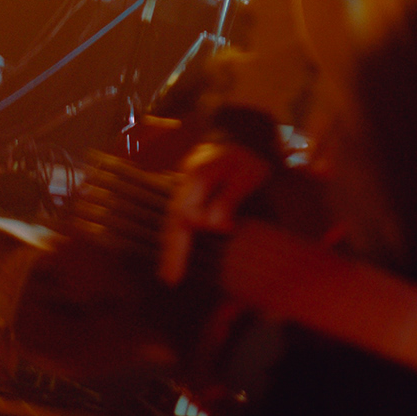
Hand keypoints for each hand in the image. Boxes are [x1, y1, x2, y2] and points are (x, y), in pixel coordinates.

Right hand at [158, 139, 275, 284]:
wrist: (240, 136)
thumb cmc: (248, 156)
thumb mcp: (246, 172)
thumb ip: (230, 197)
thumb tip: (216, 226)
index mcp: (198, 176)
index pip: (187, 208)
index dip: (198, 225)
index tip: (222, 233)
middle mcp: (184, 183)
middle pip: (173, 220)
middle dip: (172, 250)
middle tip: (170, 278)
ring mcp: (183, 188)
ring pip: (171, 222)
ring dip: (170, 248)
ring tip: (168, 275)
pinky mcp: (187, 194)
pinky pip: (177, 220)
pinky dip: (175, 240)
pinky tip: (175, 258)